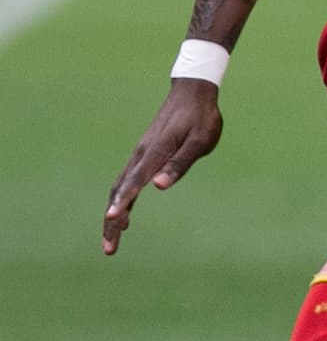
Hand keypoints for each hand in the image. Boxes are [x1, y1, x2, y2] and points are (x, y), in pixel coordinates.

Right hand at [103, 80, 223, 254]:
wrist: (193, 92)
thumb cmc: (202, 118)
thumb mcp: (199, 141)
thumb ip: (180, 164)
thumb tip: (159, 186)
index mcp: (156, 151)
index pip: (135, 181)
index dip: (123, 202)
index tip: (112, 220)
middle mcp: (142, 154)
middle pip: (120, 191)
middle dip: (112, 220)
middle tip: (109, 249)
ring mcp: (141, 154)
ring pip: (120, 188)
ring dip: (114, 214)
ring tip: (112, 240)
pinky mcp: (144, 154)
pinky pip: (127, 181)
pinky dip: (121, 200)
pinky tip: (125, 215)